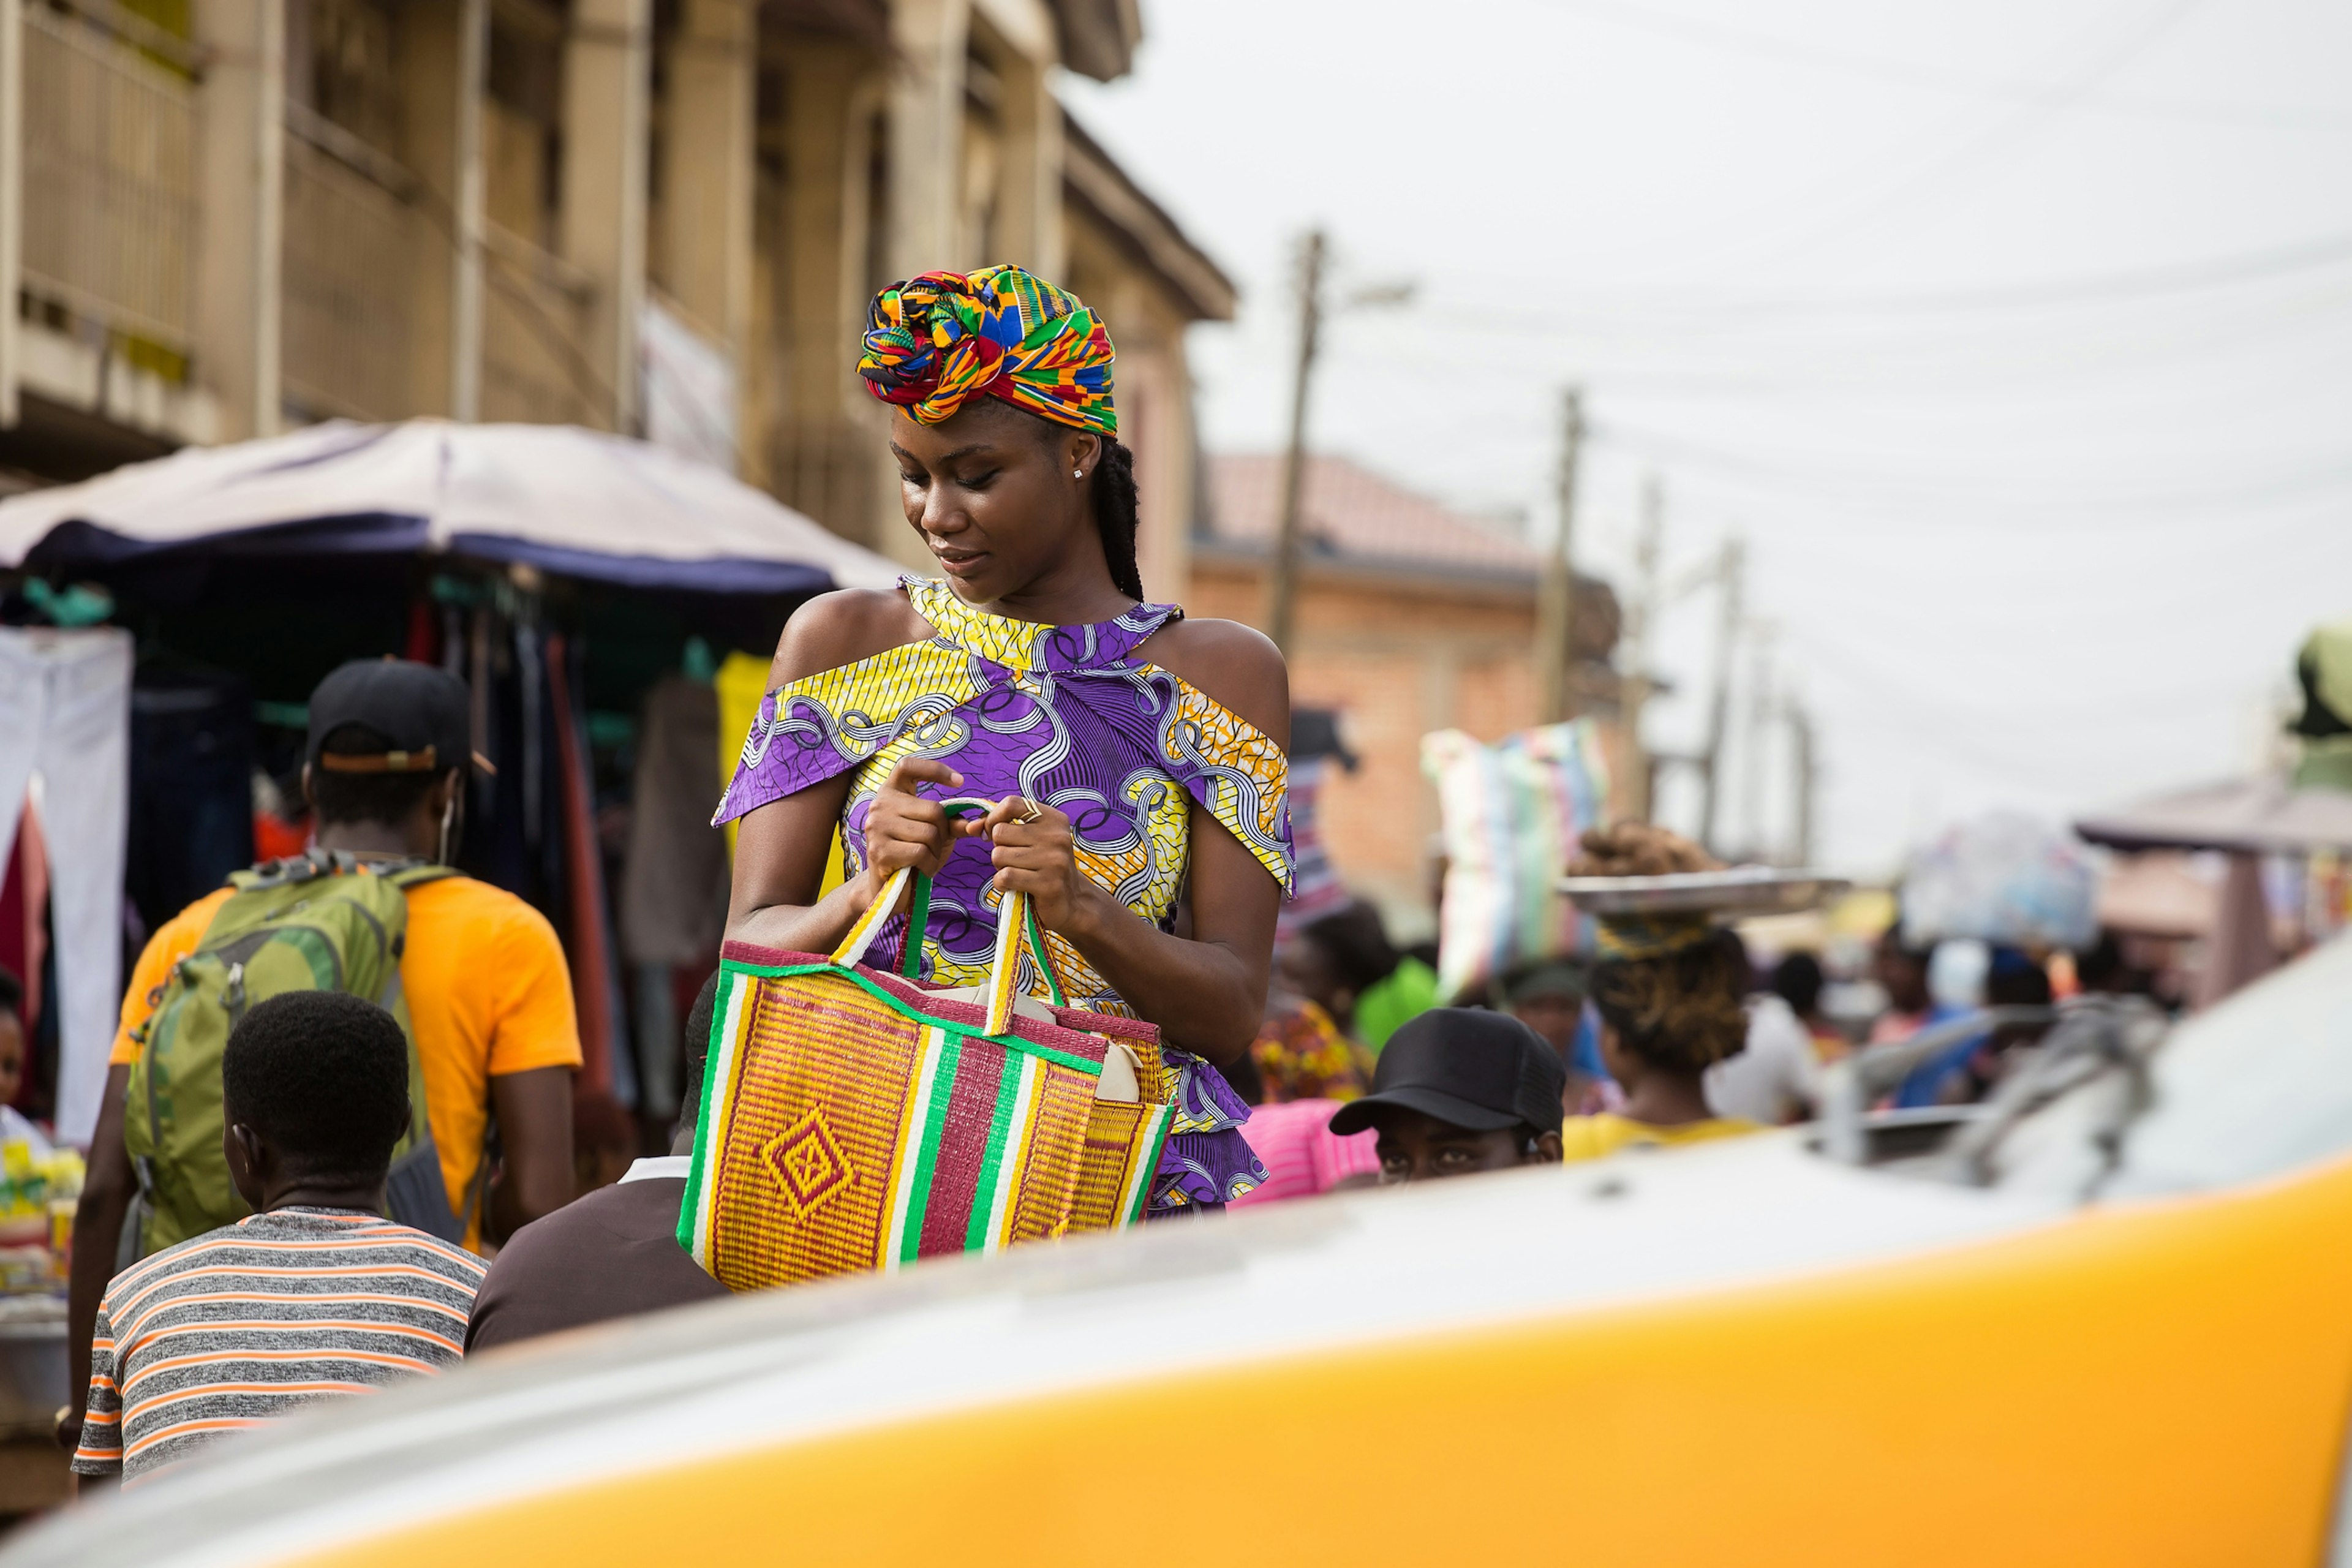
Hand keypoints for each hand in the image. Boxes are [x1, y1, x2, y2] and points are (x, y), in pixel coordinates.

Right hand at [859, 757, 964, 909]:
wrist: (887, 887)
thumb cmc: (913, 854)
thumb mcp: (937, 834)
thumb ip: (955, 823)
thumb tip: (980, 823)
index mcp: (890, 792)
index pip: (907, 766)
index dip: (934, 769)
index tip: (960, 782)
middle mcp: (879, 805)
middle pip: (933, 810)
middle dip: (943, 833)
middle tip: (933, 847)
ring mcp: (876, 827)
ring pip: (929, 833)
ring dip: (935, 852)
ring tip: (924, 859)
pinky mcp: (879, 850)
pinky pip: (920, 852)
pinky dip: (928, 864)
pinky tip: (920, 869)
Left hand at [968, 795, 1098, 936]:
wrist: (1071, 902)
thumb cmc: (1043, 866)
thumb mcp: (1029, 840)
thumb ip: (1000, 827)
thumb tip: (971, 827)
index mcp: (1054, 819)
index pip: (1012, 803)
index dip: (994, 817)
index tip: (994, 832)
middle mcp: (1057, 836)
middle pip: (1000, 832)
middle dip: (999, 849)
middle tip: (1015, 861)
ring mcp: (1054, 861)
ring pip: (999, 855)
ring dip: (1000, 868)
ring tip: (1019, 873)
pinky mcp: (1048, 884)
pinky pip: (1005, 876)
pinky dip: (1001, 884)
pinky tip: (1014, 887)